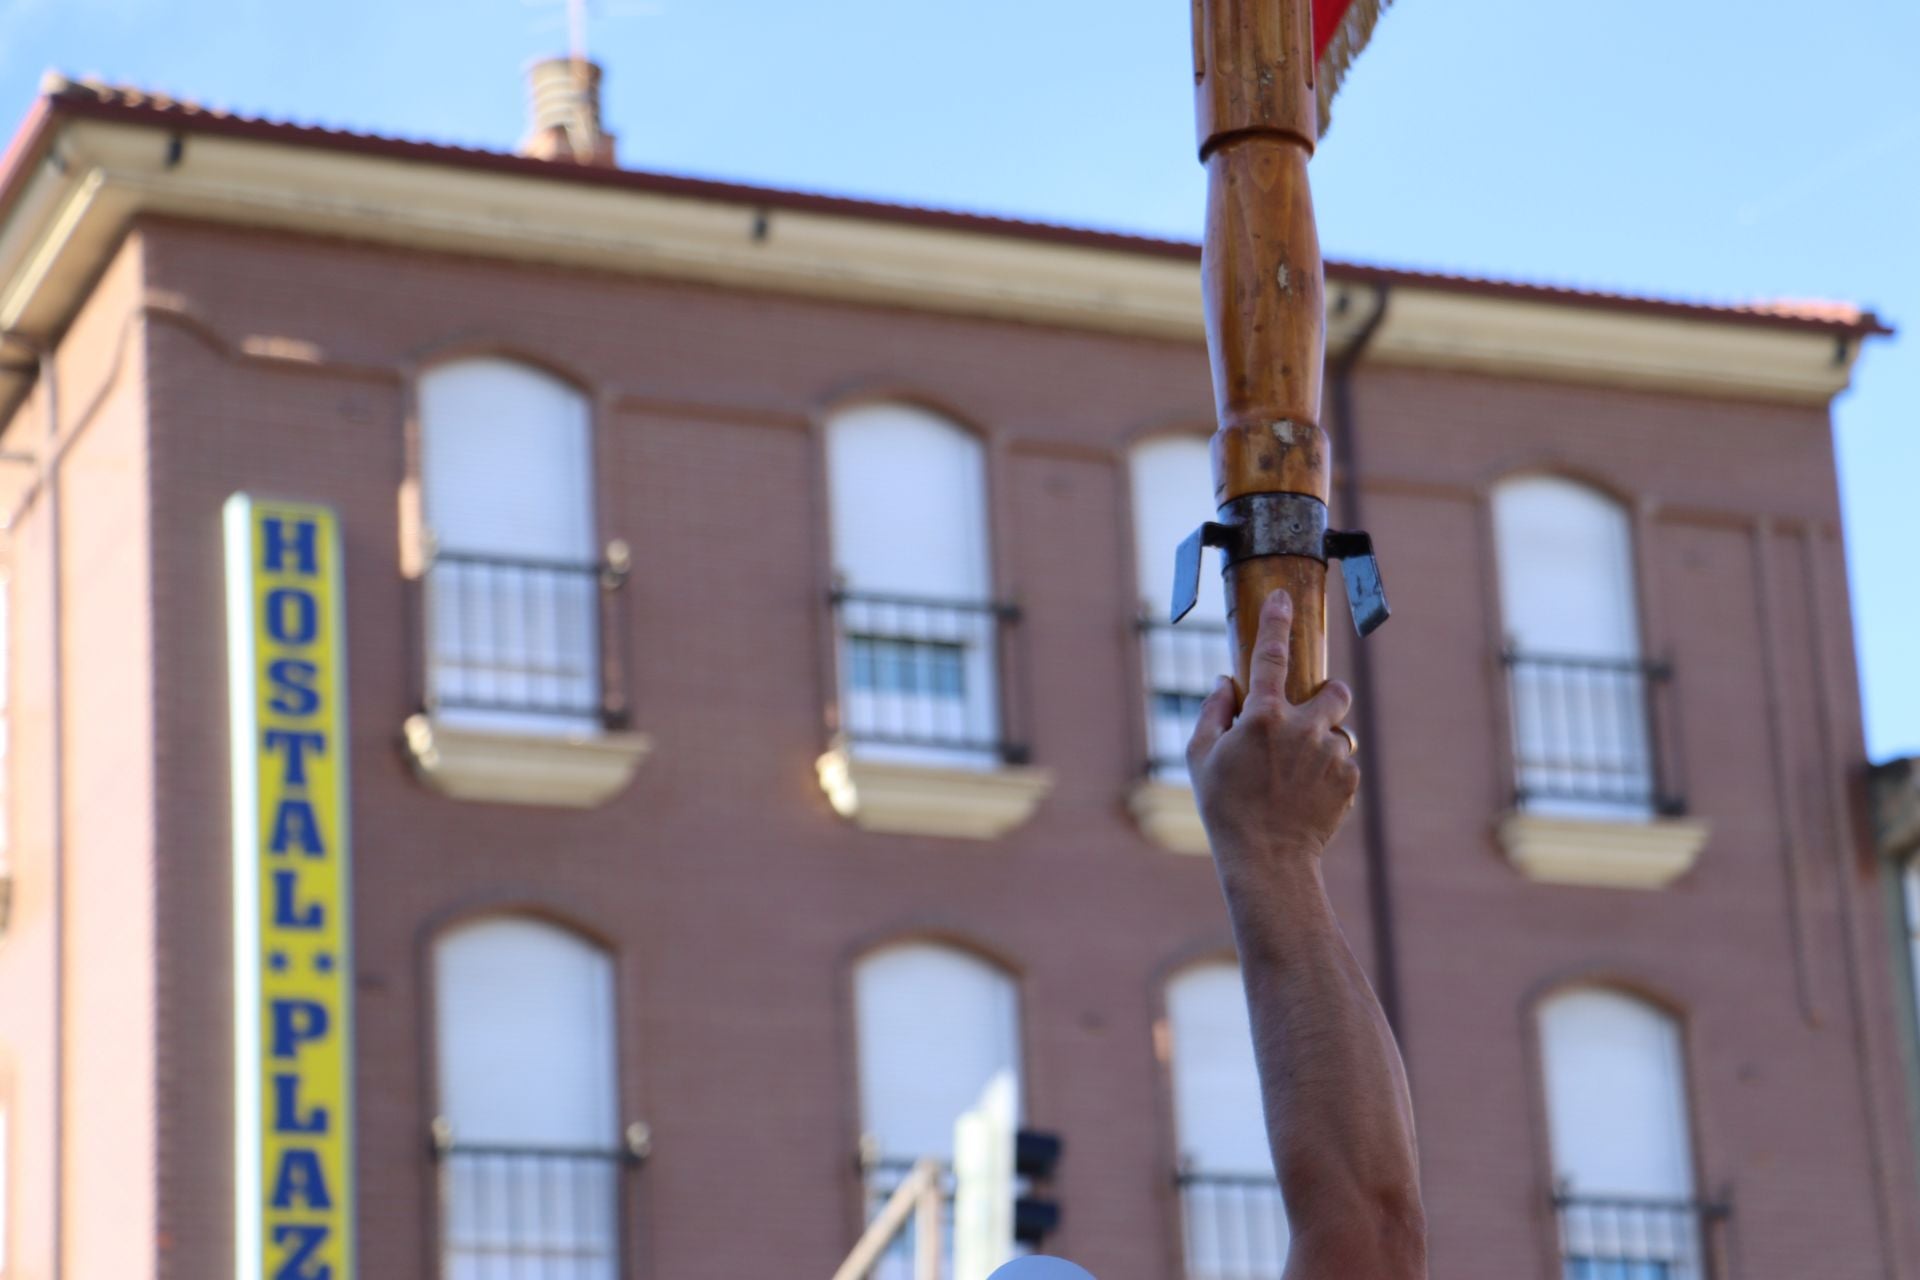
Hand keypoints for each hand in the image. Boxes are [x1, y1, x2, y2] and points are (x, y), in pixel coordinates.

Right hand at [1186, 589, 1359, 870]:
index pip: (1271, 655)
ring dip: (1322, 743)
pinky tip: (1306, 796)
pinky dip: (1328, 772)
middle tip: (1308, 717)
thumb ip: (1212, 712)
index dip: (1276, 621)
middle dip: (1327, 696)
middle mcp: (1303, 728)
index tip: (1284, 599)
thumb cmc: (1224, 809)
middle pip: (1334, 691)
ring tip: (1298, 776)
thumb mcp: (1200, 759)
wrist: (1268, 860)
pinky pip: (1343, 762)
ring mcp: (1331, 754)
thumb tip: (1226, 682)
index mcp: (1262, 718)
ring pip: (1338, 732)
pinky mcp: (1349, 779)